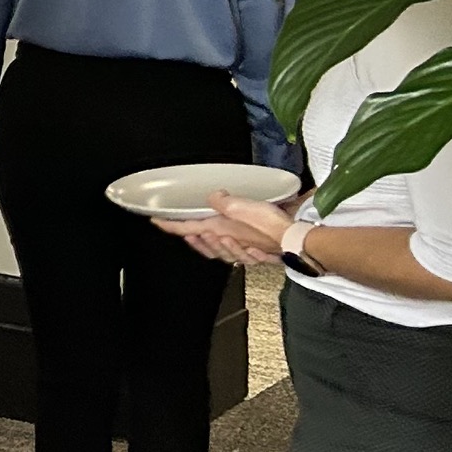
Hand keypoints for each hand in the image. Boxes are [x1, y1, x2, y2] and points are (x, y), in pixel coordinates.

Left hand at [157, 190, 291, 265]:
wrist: (295, 239)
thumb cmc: (270, 226)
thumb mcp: (241, 206)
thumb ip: (223, 201)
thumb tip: (214, 196)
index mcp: (220, 230)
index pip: (186, 229)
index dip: (169, 225)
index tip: (156, 221)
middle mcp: (229, 241)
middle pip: (202, 243)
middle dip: (189, 239)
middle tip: (180, 232)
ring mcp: (243, 247)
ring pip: (219, 250)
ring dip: (207, 245)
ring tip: (200, 237)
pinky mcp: (256, 250)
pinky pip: (238, 255)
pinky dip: (231, 251)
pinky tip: (232, 244)